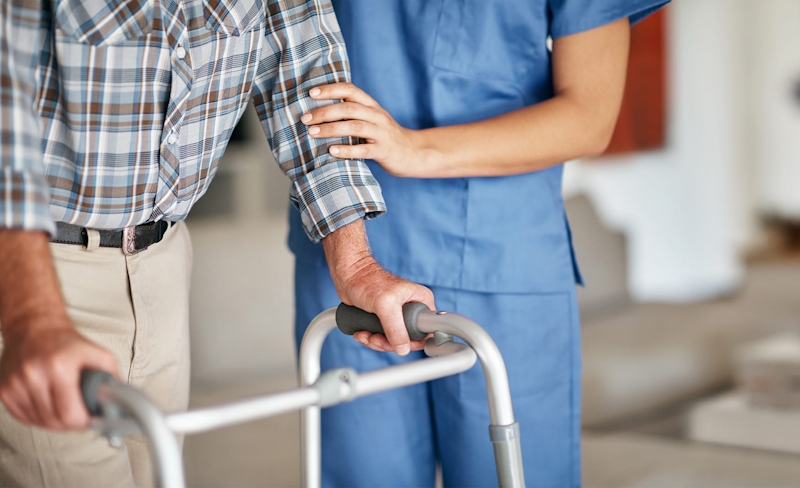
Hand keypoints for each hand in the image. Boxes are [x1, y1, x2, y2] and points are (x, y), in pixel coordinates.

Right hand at [0, 318, 118, 429]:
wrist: (34, 327)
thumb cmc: (65, 342)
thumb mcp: (97, 354)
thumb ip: (111, 378)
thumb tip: (119, 402)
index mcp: (59, 367)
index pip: (69, 414)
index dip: (83, 422)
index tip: (90, 420)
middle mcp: (33, 376)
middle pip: (53, 421)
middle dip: (71, 423)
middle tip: (79, 414)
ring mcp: (15, 383)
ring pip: (38, 422)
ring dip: (54, 421)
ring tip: (64, 406)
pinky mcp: (4, 389)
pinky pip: (23, 417)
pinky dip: (38, 417)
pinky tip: (48, 405)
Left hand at [302, 83, 430, 177]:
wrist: (414, 153)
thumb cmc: (386, 136)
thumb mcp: (372, 119)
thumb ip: (353, 113)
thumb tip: (320, 110)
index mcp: (372, 106)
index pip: (350, 91)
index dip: (331, 90)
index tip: (311, 93)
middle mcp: (377, 116)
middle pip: (349, 108)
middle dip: (324, 112)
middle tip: (305, 118)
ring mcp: (381, 133)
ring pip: (354, 127)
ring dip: (331, 129)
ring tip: (312, 132)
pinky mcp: (384, 151)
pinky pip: (364, 150)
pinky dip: (347, 150)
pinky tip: (332, 151)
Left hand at [322, 220, 434, 354]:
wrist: (348, 276)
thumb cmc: (367, 281)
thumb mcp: (385, 305)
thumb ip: (396, 328)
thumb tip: (403, 349)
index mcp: (421, 301)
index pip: (427, 330)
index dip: (414, 341)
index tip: (397, 343)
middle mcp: (412, 309)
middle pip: (408, 340)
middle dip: (389, 343)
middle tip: (376, 338)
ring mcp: (398, 316)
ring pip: (393, 341)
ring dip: (377, 342)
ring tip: (366, 335)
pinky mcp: (384, 320)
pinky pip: (382, 338)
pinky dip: (370, 340)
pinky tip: (362, 333)